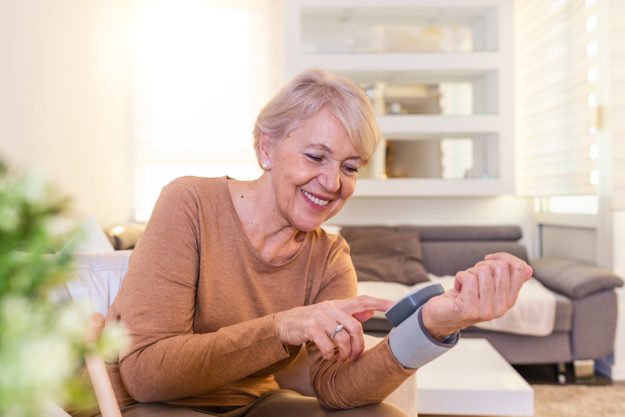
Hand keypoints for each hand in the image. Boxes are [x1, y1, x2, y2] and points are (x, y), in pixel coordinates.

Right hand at [274, 295, 392, 360]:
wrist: (283, 324)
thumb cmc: (311, 322)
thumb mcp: (330, 314)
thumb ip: (350, 313)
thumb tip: (371, 310)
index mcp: (338, 304)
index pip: (363, 300)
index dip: (380, 303)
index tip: (396, 306)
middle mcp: (330, 308)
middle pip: (355, 326)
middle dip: (359, 345)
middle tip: (356, 355)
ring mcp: (319, 317)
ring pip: (343, 338)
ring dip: (345, 352)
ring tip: (342, 358)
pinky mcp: (309, 328)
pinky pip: (327, 346)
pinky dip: (330, 355)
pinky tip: (329, 356)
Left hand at [422, 252, 532, 339]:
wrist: (442, 316)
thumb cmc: (465, 297)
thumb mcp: (489, 286)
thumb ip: (507, 279)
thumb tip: (527, 269)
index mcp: (509, 300)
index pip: (520, 269)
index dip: (503, 257)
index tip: (489, 259)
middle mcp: (501, 308)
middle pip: (500, 267)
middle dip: (483, 265)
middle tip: (473, 276)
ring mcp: (486, 311)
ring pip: (483, 271)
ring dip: (470, 272)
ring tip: (465, 284)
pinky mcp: (469, 310)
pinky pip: (468, 278)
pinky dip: (460, 277)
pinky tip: (458, 288)